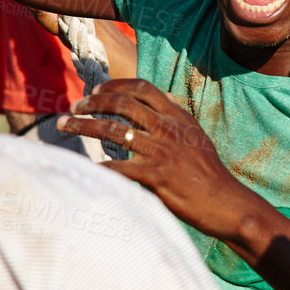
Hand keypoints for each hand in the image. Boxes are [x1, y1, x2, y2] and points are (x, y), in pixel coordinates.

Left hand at [57, 79, 262, 234]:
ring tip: (63, 125)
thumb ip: (178, 117)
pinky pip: (118, 167)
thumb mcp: (197, 137)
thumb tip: (164, 96)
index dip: (114, 86)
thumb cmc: (210, 174)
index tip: (95, 92)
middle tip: (73, 107)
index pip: (143, 88)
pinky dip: (97, 166)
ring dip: (83, 126)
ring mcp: (162, 152)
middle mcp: (169, 129)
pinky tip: (82, 166)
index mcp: (179, 117)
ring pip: (114, 131)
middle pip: (122, 104)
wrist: (226, 203)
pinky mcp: (156, 176)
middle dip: (92, 103)